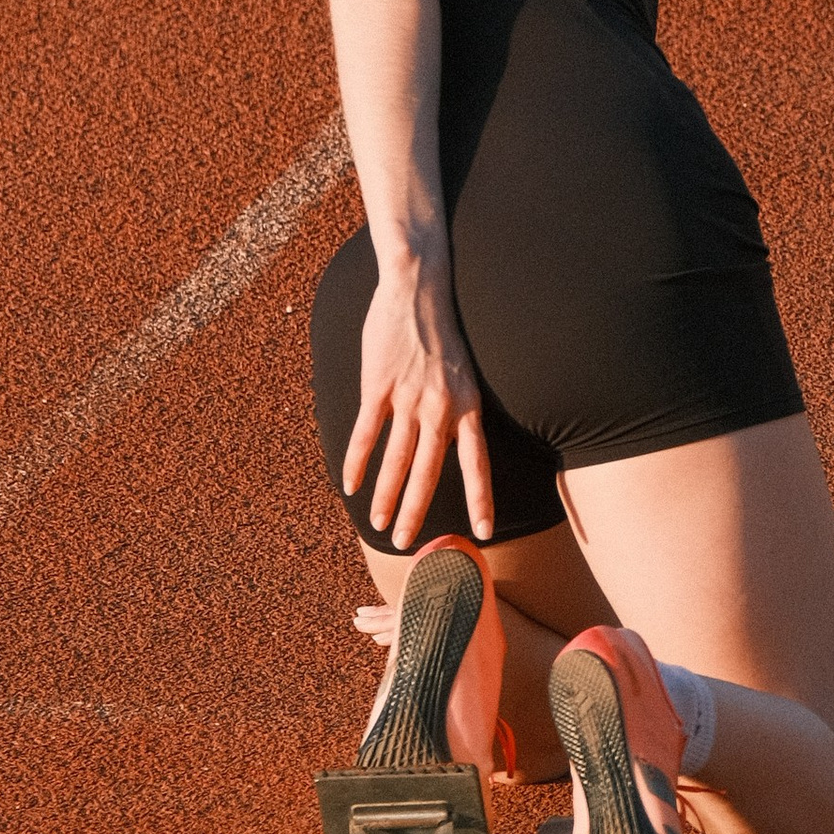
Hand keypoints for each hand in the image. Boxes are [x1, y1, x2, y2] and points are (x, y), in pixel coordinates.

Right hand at [343, 259, 494, 549]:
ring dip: (385, 496)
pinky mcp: (378, 386)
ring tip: (377, 525)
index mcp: (468, 406)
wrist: (418, 288)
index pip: (477, 462)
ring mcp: (408, 397)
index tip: (484, 533)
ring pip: (397, 459)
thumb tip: (452, 444)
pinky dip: (357, 461)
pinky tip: (350, 484)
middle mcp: (441, 407)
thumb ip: (458, 410)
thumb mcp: (464, 374)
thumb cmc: (442, 332)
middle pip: (430, 471)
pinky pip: (367, 433)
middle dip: (417, 511)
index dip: (481, 499)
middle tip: (408, 545)